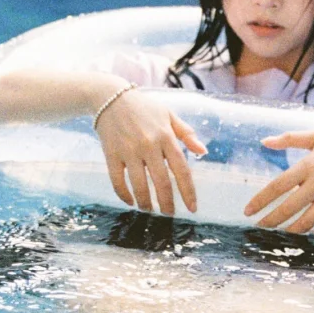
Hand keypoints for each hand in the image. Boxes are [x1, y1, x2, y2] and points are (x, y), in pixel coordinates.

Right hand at [95, 88, 205, 214]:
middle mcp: (149, 145)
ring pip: (140, 185)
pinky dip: (124, 195)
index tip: (192, 208)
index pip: (181, 170)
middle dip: (167, 204)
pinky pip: (117, 181)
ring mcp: (129, 150)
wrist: (111, 98)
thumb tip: (203, 152)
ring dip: (146, 203)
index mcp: (166, 136)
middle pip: (162, 182)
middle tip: (170, 214)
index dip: (188, 192)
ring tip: (149, 210)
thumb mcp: (169, 115)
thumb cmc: (144, 108)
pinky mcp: (111, 154)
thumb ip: (187, 134)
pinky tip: (130, 202)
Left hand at [244, 128, 313, 234]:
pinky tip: (309, 231)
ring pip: (307, 223)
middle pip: (288, 209)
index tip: (247, 211)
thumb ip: (289, 139)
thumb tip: (263, 142)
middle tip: (259, 226)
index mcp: (309, 165)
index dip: (260, 200)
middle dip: (270, 221)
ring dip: (290, 230)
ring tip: (282, 230)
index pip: (278, 186)